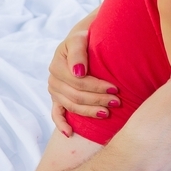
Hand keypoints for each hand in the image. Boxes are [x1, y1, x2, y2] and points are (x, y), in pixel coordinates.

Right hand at [47, 14, 118, 136]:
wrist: (84, 39)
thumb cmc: (86, 37)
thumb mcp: (81, 37)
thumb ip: (78, 52)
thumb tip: (78, 73)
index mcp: (57, 63)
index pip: (78, 82)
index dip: (97, 87)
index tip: (116, 88)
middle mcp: (53, 78)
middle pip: (76, 95)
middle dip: (98, 100)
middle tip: (117, 102)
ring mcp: (54, 90)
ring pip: (71, 106)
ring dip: (90, 112)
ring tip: (107, 114)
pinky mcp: (57, 98)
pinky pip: (56, 114)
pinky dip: (62, 124)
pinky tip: (70, 133)